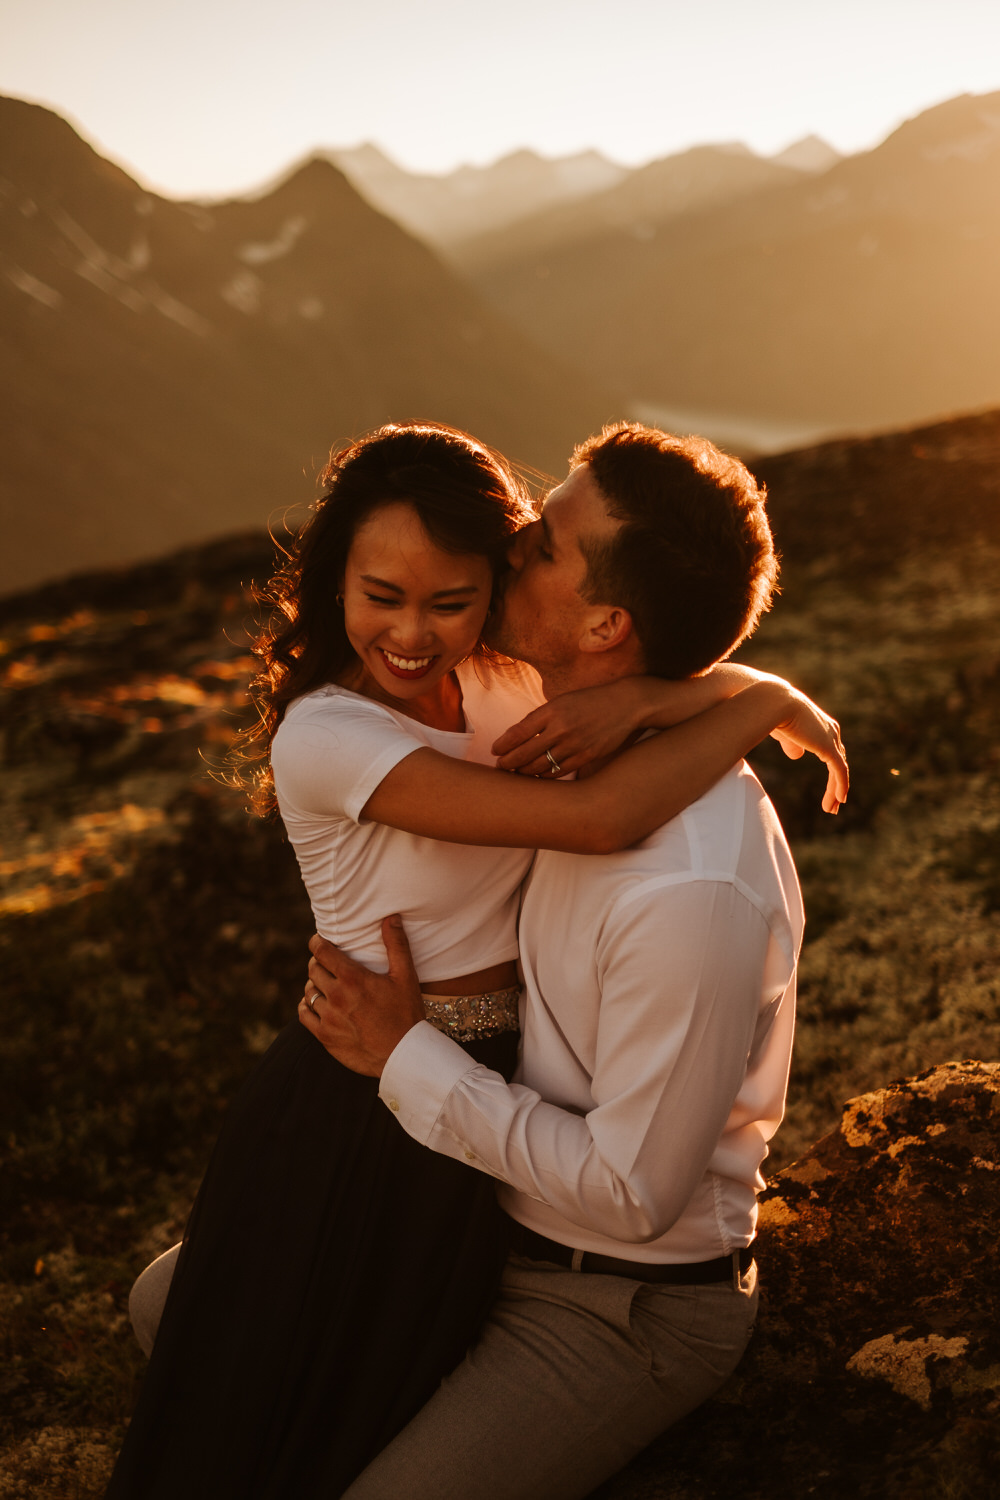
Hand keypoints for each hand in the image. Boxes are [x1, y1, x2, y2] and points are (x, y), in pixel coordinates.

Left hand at [298, 917, 424, 1075]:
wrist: (403, 1055)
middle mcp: (337, 996)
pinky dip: (306, 1005)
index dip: (317, 942)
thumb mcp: (406, 976)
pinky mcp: (325, 1036)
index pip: (321, 951)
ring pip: (308, 991)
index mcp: (353, 978)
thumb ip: (396, 944)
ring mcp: (329, 1017)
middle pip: (313, 969)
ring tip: (325, 984)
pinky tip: (315, 1003)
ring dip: (315, 984)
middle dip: (318, 962)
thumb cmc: (406, 1014)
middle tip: (327, 963)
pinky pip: (304, 1014)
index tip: (319, 940)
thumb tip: (392, 917)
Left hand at [491, 680, 647, 776]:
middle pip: (525, 753)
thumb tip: (516, 737)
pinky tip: (538, 776)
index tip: (495, 751)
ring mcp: (575, 745)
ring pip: (540, 767)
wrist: (626, 705)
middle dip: (508, 763)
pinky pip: (559, 772)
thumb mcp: (562, 701)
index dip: (502, 745)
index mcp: (552, 710)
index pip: (518, 732)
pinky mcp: (587, 757)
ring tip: (516, 773)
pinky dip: (545, 776)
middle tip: (501, 767)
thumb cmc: (590, 701)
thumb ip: (540, 718)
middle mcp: (561, 728)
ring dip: (525, 772)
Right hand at [769, 689, 848, 813]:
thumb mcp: (783, 731)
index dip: (831, 769)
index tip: (829, 787)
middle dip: (837, 783)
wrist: (775, 703)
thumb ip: (791, 743)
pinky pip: (839, 772)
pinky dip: (840, 787)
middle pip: (839, 761)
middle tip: (835, 802)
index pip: (832, 751)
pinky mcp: (828, 748)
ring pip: (840, 770)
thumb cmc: (772, 712)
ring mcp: (831, 739)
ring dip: (836, 790)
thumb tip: (797, 756)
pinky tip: (838, 800)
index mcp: (820, 725)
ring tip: (831, 808)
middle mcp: (830, 731)